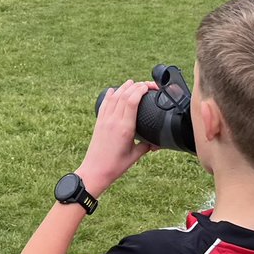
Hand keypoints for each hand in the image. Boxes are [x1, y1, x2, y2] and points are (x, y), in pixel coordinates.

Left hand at [76, 80, 156, 197]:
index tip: (149, 87)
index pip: (132, 101)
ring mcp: (105, 120)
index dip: (141, 90)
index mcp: (125, 128)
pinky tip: (113, 90)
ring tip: (131, 82)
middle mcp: (114, 121)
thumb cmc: (116, 166)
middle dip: (135, 86)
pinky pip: (104, 104)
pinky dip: (110, 95)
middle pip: (124, 95)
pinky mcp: (99, 122)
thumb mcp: (135, 156)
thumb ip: (147, 146)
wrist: (95, 171)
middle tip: (145, 84)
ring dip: (123, 87)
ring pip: (114, 97)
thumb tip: (158, 142)